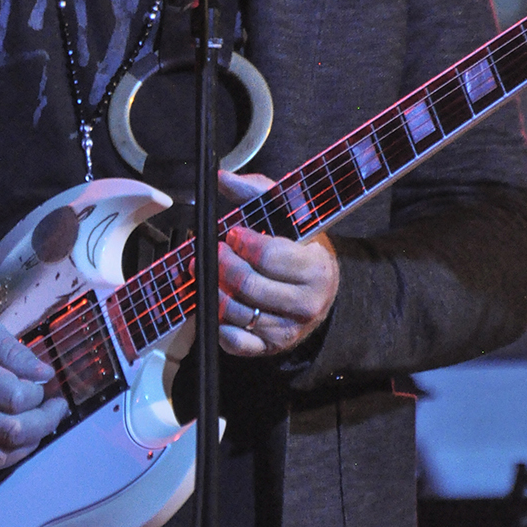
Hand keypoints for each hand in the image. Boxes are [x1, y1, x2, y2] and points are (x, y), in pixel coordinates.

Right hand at [0, 312, 67, 469]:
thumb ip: (15, 353)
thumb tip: (45, 374)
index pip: (16, 398)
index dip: (38, 394)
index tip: (42, 382)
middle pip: (13, 430)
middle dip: (45, 421)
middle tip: (57, 407)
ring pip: (2, 454)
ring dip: (31, 442)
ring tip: (42, 422)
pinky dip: (10, 455)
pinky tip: (22, 438)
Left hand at [212, 170, 339, 357]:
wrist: (320, 290)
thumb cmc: (301, 249)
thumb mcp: (288, 215)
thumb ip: (256, 192)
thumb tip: (222, 178)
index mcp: (316, 268)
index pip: (268, 256)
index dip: (242, 243)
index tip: (232, 233)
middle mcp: (307, 304)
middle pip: (248, 285)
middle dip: (222, 265)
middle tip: (212, 251)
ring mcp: (290, 330)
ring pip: (238, 314)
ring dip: (214, 292)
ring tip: (205, 272)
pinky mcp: (273, 348)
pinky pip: (238, 343)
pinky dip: (220, 327)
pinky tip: (217, 305)